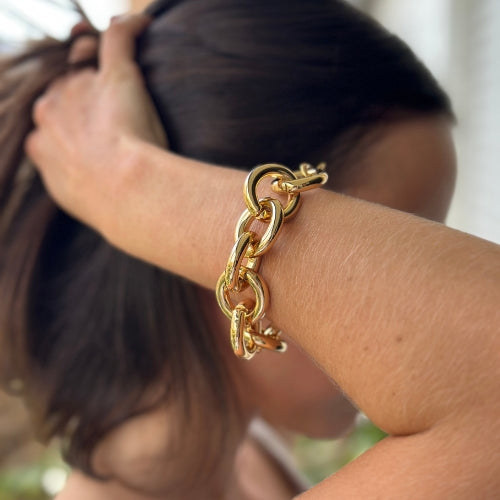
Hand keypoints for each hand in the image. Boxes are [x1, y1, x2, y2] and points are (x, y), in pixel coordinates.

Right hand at [25, 14, 166, 232]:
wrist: (122, 192)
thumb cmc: (105, 204)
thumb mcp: (74, 196)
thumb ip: (67, 179)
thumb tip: (82, 182)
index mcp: (40, 142)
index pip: (53, 118)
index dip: (72, 119)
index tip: (91, 130)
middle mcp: (52, 110)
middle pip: (65, 87)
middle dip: (81, 89)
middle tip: (111, 110)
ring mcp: (81, 89)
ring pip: (86, 63)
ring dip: (99, 62)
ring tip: (123, 76)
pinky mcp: (114, 75)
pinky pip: (118, 38)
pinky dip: (131, 28)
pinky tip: (144, 24)